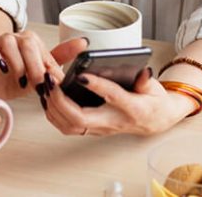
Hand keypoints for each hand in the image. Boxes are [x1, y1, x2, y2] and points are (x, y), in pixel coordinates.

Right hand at [0, 31, 86, 100]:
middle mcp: (15, 38)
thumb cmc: (12, 80)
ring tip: (19, 82)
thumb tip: (82, 43)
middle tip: (37, 85)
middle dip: (35, 66)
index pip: (44, 50)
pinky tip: (1, 68)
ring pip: (9, 42)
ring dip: (17, 64)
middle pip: (28, 44)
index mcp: (31, 42)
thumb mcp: (38, 75)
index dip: (49, 67)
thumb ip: (57, 61)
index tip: (52, 82)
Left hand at [40, 68, 198, 136]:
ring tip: (45, 85)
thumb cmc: (153, 102)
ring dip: (53, 107)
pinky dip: (54, 113)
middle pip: (81, 119)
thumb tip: (143, 71)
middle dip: (61, 101)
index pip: (112, 97)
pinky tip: (48, 97)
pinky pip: (68, 126)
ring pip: (70, 126)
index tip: (81, 75)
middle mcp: (113, 122)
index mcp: (132, 109)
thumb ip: (145, 80)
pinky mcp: (93, 129)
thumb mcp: (155, 88)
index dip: (96, 86)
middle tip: (51, 81)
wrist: (155, 121)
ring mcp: (101, 128)